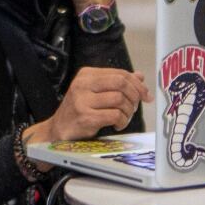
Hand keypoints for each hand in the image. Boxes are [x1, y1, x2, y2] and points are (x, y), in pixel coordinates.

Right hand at [26, 67, 152, 142]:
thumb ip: (116, 83)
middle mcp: (83, 84)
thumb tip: (139, 76)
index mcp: (87, 74)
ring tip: (124, 118)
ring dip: (128, 111)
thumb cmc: (79, 110)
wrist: (57, 130)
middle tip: (135, 107)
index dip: (137, 84)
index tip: (146, 95)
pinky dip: (121, 121)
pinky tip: (117, 125)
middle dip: (135, 96)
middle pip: (121, 83)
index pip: (120, 73)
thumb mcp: (96, 92)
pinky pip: (114, 115)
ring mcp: (82, 100)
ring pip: (120, 99)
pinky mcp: (85, 117)